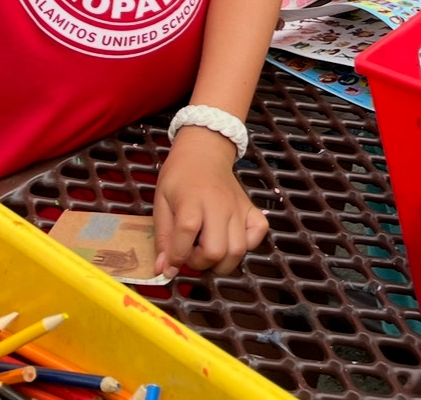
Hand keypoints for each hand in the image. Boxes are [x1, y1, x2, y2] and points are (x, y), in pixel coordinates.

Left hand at [153, 126, 266, 276]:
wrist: (205, 151)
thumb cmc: (180, 176)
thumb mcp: (161, 201)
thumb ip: (163, 237)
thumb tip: (163, 270)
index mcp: (192, 199)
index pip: (186, 232)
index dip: (176, 256)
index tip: (169, 264)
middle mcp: (219, 204)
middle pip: (216, 250)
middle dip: (199, 263)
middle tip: (190, 254)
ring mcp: (238, 207)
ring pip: (238, 250)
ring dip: (221, 262)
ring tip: (207, 252)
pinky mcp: (251, 208)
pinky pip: (259, 233)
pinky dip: (248, 245)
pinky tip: (231, 241)